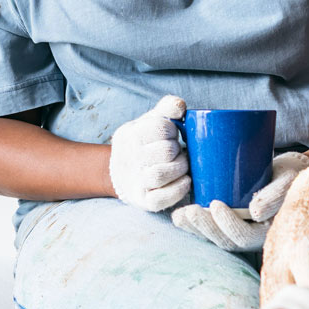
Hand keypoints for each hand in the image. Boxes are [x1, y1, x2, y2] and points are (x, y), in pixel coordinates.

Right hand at [108, 95, 189, 211]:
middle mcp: (130, 158)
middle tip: (179, 152)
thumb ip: (166, 108)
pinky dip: (179, 189)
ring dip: (180, 168)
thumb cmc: (144, 143)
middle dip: (178, 150)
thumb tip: (180, 106)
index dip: (172, 131)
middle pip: (165, 151)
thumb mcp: (150, 121)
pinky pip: (162, 198)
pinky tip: (185, 181)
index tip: (172, 134)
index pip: (160, 128)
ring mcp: (136, 182)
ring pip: (161, 174)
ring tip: (183, 165)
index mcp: (131, 135)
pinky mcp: (144, 201)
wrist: (123, 172)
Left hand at [171, 152, 308, 250]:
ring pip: (216, 237)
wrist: (290, 174)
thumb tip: (255, 213)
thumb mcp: (288, 181)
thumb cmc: (291, 175)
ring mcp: (241, 232)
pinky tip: (180, 215)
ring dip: (196, 229)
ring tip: (179, 215)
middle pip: (227, 240)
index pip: (245, 236)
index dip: (228, 224)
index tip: (216, 204)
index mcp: (269, 231)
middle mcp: (254, 237)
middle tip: (190, 211)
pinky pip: (212, 229)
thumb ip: (275, 195)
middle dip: (206, 227)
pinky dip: (195, 225)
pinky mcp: (231, 224)